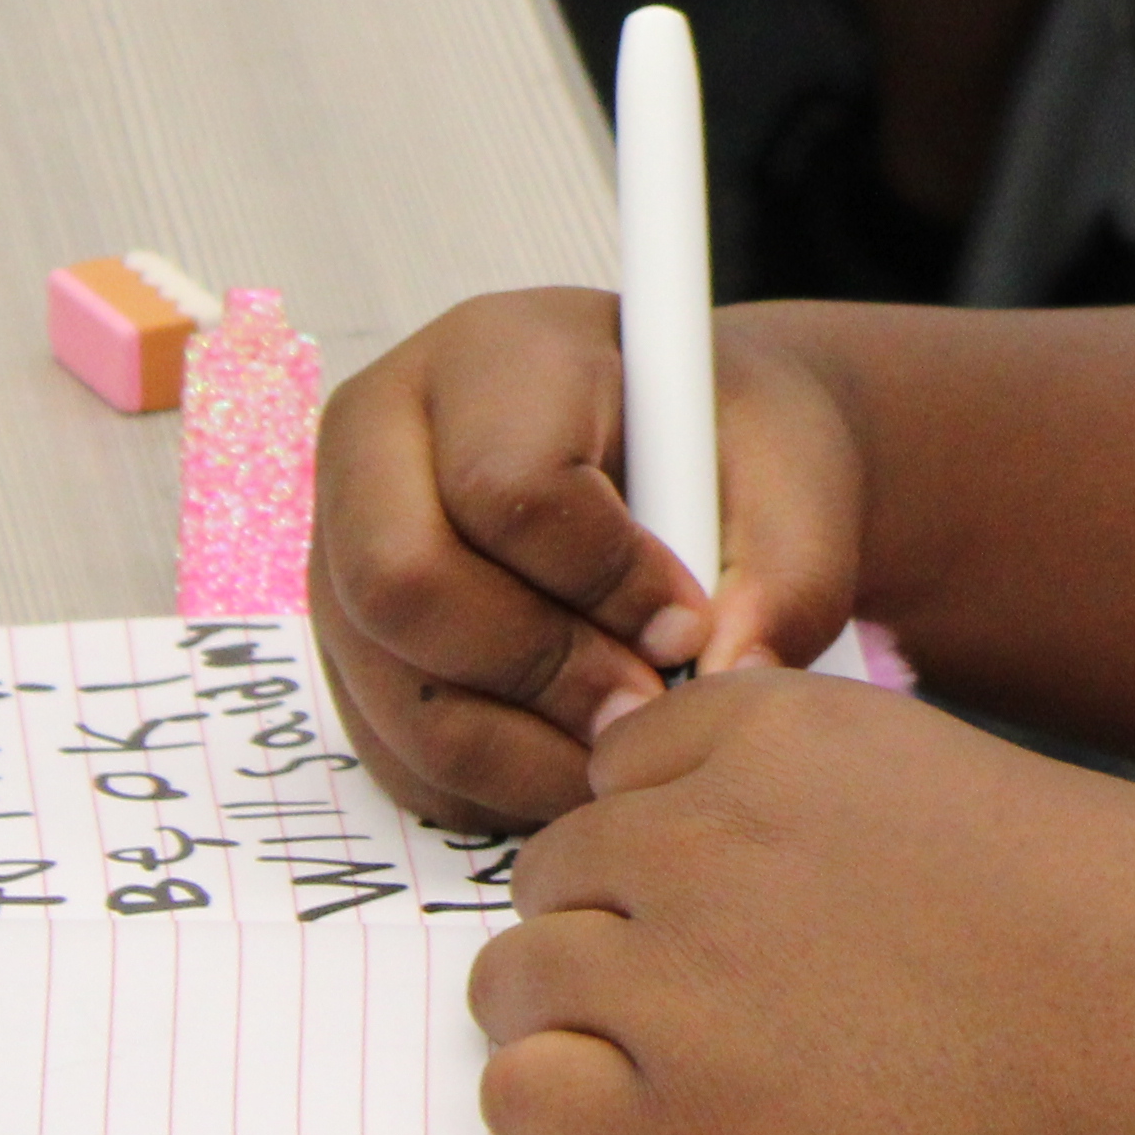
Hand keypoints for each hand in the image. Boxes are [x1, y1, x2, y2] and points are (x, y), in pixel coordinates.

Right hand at [305, 284, 871, 830]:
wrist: (691, 472)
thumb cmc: (733, 457)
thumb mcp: (792, 484)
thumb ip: (782, 578)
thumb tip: (730, 677)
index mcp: (494, 351)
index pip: (502, 481)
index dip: (600, 577)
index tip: (688, 624)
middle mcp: (383, 437)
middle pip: (403, 584)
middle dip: (539, 674)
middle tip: (644, 710)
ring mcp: (342, 545)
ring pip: (394, 688)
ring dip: (520, 751)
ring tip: (627, 749)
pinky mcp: (347, 642)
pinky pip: (393, 750)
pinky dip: (491, 784)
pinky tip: (577, 756)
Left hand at [470, 666, 1134, 1134]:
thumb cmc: (1120, 919)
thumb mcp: (956, 774)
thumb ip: (817, 783)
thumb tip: (715, 820)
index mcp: (776, 729)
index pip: (625, 757)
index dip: (671, 826)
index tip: (739, 887)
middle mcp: (699, 833)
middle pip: (557, 863)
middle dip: (618, 920)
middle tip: (723, 991)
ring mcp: (673, 980)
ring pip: (511, 977)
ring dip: (578, 1015)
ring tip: (689, 1063)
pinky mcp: (674, 1126)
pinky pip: (519, 1099)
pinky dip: (565, 1114)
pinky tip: (660, 1127)